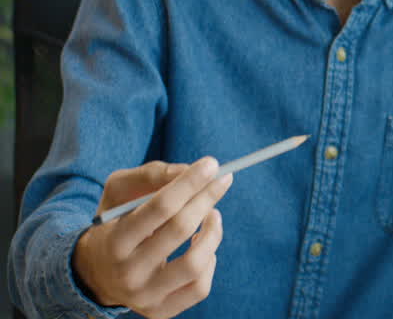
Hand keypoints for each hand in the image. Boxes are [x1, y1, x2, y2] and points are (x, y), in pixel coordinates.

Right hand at [73, 157, 232, 318]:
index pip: (160, 207)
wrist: (94, 271)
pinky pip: (200, 287)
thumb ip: (152, 176)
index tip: (212, 164)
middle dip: (206, 199)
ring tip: (213, 215)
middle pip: (179, 229)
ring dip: (213, 232)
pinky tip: (200, 245)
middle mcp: (127, 273)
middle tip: (223, 180)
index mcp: (114, 241)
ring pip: (195, 263)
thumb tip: (191, 171)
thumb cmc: (116, 222)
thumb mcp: (119, 192)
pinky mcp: (161, 311)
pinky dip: (210, 261)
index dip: (190, 182)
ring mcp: (145, 297)